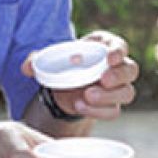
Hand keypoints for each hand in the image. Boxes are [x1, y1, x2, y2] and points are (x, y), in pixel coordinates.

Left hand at [24, 30, 139, 121]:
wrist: (63, 86)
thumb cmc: (62, 65)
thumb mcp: (49, 59)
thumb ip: (37, 60)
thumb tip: (27, 67)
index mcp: (104, 47)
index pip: (120, 46)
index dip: (118, 51)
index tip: (110, 57)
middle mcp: (116, 67)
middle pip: (130, 70)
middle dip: (119, 75)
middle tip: (103, 79)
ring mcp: (117, 88)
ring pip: (127, 93)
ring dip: (109, 96)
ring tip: (87, 96)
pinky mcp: (112, 105)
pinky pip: (113, 111)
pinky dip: (98, 111)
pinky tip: (80, 106)